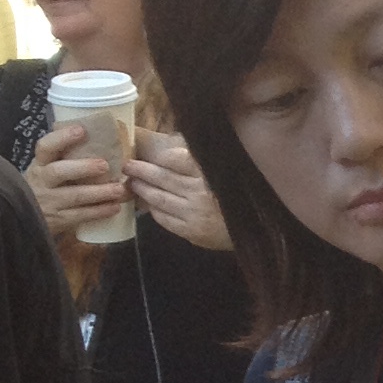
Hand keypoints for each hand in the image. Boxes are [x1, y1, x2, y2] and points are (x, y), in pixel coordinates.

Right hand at [27, 121, 126, 246]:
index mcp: (40, 163)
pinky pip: (81, 215)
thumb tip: (96, 133)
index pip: (45, 146)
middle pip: (58, 171)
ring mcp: (49, 201)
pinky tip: (114, 207)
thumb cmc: (45, 186)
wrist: (27, 218)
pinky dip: (99, 211)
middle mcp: (42, 180)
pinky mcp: (58, 219)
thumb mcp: (46, 168)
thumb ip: (64, 155)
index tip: (82, 130)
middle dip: (83, 168)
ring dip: (99, 192)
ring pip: (74, 195)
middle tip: (105, 165)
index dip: (62, 137)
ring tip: (119, 189)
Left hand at [127, 131, 231, 252]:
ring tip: (132, 182)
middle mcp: (201, 192)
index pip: (178, 159)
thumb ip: (203, 162)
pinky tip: (146, 203)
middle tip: (127, 164)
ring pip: (159, 198)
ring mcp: (194, 213)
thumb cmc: (239, 201)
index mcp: (210, 174)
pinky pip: (164, 218)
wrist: (255, 235)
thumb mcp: (228, 175)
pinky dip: (153, 209)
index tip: (148, 151)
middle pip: (163, 177)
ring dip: (142, 189)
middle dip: (142, 170)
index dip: (161, 156)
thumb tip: (177, 148)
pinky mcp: (191, 231)